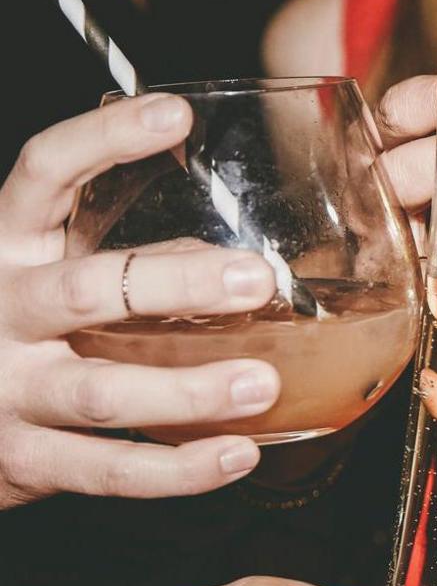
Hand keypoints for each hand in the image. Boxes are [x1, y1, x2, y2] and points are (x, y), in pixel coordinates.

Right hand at [0, 97, 289, 507]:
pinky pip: (108, 470)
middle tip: (257, 279)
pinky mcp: (23, 460)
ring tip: (263, 383)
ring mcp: (6, 390)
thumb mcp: (44, 272)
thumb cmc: (10, 331)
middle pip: (86, 290)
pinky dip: (178, 471)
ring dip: (189, 391)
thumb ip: (120, 255)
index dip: (103, 139)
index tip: (175, 114)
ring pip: (101, 392)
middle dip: (175, 283)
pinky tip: (237, 455)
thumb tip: (229, 251)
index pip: (43, 172)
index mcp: (5, 246)